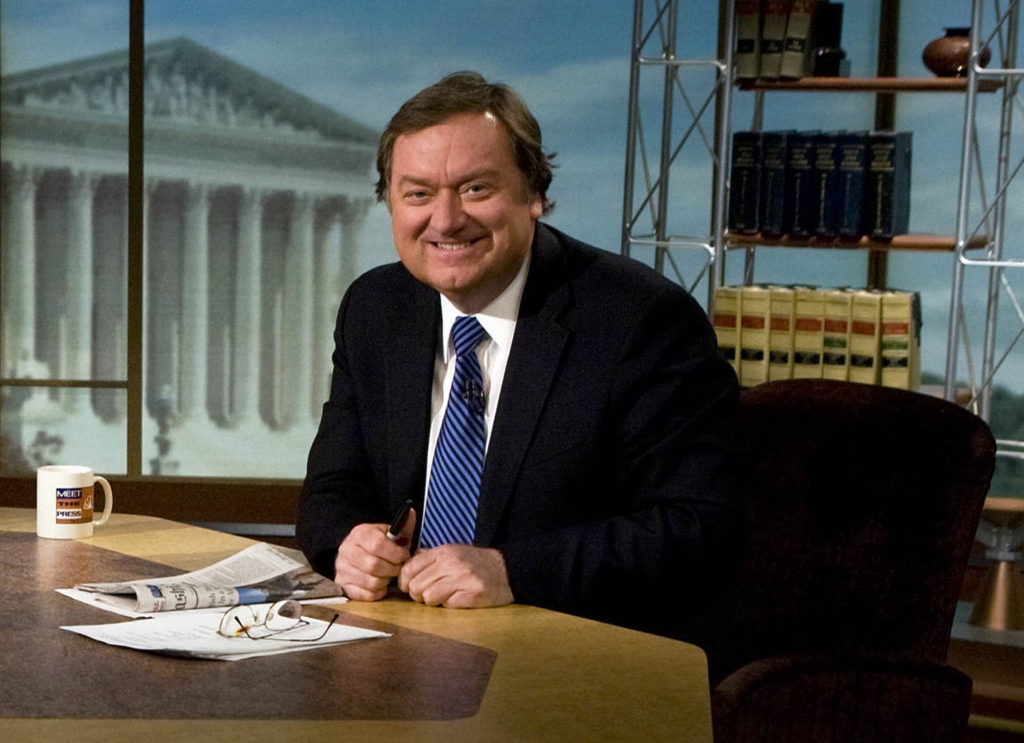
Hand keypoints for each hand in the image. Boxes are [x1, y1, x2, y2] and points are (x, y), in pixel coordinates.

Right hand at [333, 508, 416, 600]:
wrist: (358, 553)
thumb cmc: (380, 544)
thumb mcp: (391, 533)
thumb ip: (403, 526)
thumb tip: (411, 512)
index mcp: (359, 533)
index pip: (377, 545)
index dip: (395, 553)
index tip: (404, 556)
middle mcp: (346, 550)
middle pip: (374, 565)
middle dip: (393, 569)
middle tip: (398, 568)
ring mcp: (342, 568)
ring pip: (371, 582)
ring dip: (386, 581)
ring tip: (389, 575)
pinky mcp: (342, 585)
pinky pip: (366, 595)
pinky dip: (378, 592)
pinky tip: (381, 584)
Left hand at [398, 544, 513, 607]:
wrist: (506, 570)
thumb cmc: (475, 563)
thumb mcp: (451, 552)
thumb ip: (429, 558)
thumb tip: (405, 568)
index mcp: (443, 552)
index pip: (409, 568)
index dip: (404, 582)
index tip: (408, 587)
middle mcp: (451, 563)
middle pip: (416, 586)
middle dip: (419, 595)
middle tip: (428, 594)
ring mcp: (463, 578)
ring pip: (429, 597)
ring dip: (433, 601)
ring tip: (444, 597)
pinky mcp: (473, 593)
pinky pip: (448, 605)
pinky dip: (450, 605)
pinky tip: (458, 599)